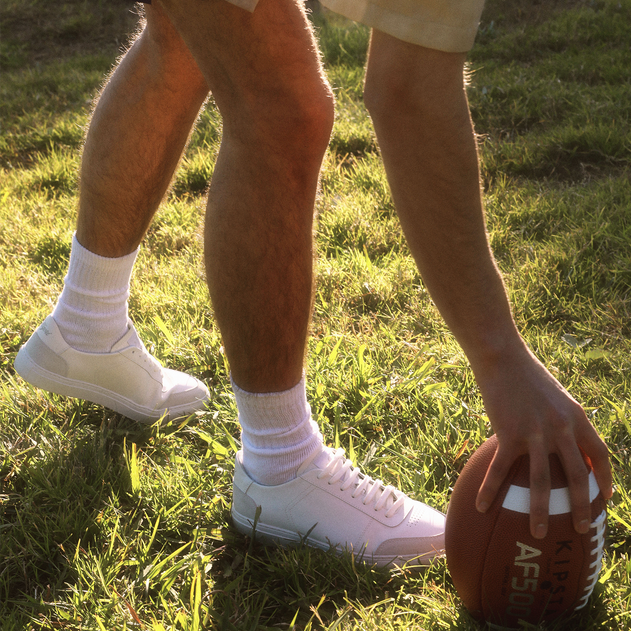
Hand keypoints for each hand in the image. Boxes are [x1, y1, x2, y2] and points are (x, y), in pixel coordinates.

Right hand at [473, 343, 611, 538]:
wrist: (503, 358)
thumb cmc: (527, 374)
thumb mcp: (556, 395)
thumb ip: (564, 419)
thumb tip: (563, 440)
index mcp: (577, 418)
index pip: (599, 453)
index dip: (605, 478)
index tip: (605, 498)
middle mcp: (561, 428)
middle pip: (577, 474)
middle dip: (581, 505)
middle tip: (582, 529)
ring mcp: (535, 432)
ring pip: (541, 480)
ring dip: (540, 510)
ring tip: (539, 532)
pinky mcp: (508, 433)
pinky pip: (500, 468)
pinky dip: (491, 489)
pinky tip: (483, 505)